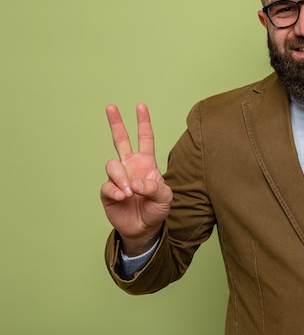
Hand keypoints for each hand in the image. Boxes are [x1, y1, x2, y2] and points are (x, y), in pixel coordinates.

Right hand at [100, 103, 171, 254]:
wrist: (144, 229)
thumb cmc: (157, 209)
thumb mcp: (165, 198)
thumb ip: (155, 188)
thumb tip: (136, 182)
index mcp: (146, 163)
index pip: (145, 139)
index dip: (143, 123)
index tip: (141, 106)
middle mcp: (130, 166)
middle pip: (120, 140)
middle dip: (116, 123)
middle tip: (111, 106)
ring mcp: (118, 178)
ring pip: (112, 165)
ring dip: (121, 177)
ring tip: (130, 192)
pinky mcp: (108, 192)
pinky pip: (108, 186)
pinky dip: (115, 191)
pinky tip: (123, 197)